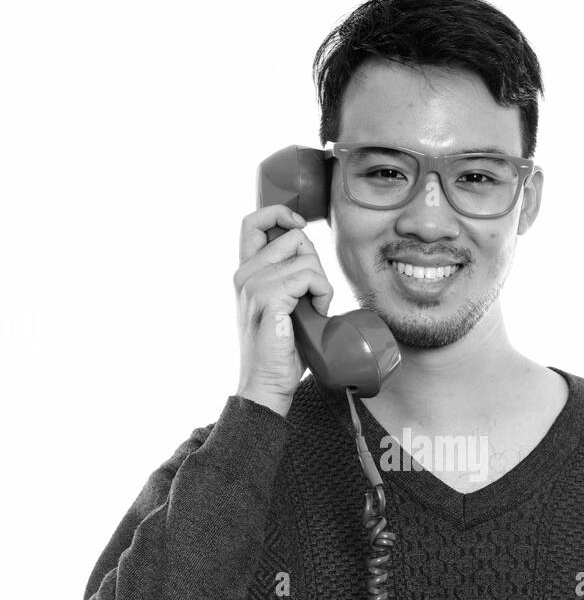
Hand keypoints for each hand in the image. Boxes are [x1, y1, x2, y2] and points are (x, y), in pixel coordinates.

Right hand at [234, 204, 333, 415]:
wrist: (266, 385)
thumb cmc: (280, 351)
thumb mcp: (282, 305)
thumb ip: (286, 278)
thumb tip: (308, 252)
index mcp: (245, 273)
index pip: (253, 221)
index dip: (280, 214)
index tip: (299, 226)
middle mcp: (244, 274)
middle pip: (294, 238)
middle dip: (315, 263)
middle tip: (313, 296)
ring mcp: (253, 285)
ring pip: (306, 257)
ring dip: (322, 283)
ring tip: (313, 310)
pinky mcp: (268, 299)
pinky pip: (309, 276)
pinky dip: (323, 293)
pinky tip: (317, 314)